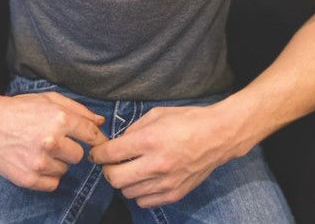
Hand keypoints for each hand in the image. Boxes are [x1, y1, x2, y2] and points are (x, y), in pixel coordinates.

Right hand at [0, 91, 106, 191]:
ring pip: (65, 170)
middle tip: (55, 142)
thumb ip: (78, 110)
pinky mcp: (29, 179)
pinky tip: (36, 162)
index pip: (91, 134)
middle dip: (70, 149)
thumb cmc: (21, 108)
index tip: (98, 144)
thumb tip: (101, 121)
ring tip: (41, 150)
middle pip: (79, 156)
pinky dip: (48, 176)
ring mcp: (39, 162)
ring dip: (57, 162)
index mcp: (59, 119)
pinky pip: (53, 184)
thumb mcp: (50, 99)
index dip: (97, 139)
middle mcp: (51, 141)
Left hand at [89, 104, 238, 207]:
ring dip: (124, 181)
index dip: (98, 154)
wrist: (218, 136)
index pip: (111, 154)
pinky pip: (144, 201)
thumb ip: (134, 129)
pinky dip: (139, 191)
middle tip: (110, 163)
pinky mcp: (174, 193)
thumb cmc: (187, 120)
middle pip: (114, 178)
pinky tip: (144, 179)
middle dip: (107, 170)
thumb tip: (118, 142)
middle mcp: (155, 164)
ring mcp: (165, 182)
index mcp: (149, 140)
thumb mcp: (157, 114)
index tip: (97, 153)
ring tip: (131, 169)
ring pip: (127, 192)